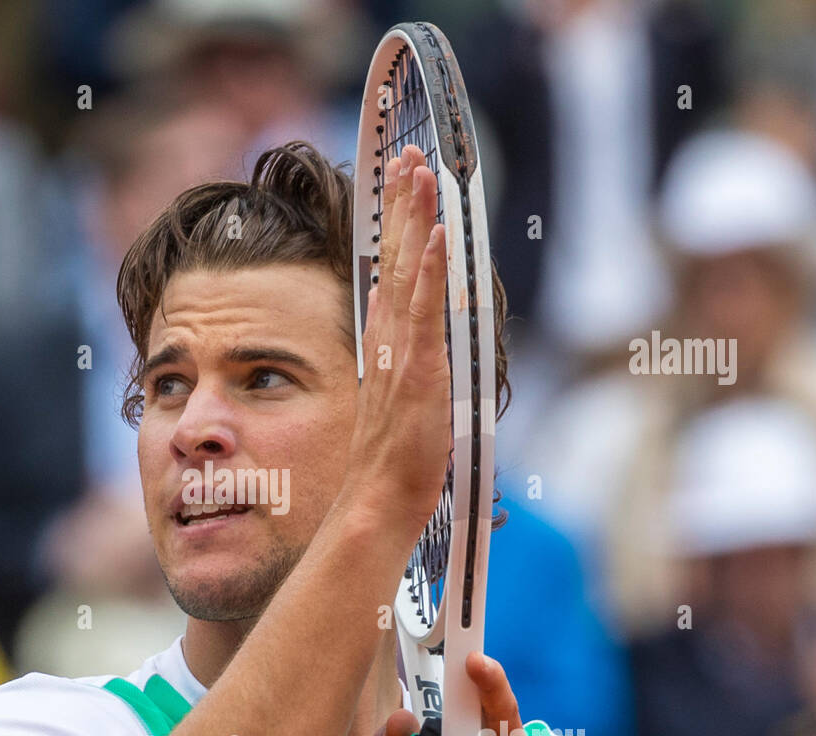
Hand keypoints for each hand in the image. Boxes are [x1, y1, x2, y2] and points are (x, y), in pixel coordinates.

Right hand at [342, 144, 451, 542]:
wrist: (381, 500)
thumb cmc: (396, 462)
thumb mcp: (405, 401)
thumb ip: (407, 364)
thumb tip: (409, 336)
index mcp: (387, 344)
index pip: (391, 271)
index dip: (396, 226)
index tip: (401, 183)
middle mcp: (388, 339)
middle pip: (393, 258)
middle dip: (401, 203)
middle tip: (409, 154)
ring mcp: (400, 352)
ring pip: (405, 271)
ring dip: (413, 218)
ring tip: (419, 170)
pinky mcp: (418, 370)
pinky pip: (423, 310)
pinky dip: (427, 270)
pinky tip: (434, 234)